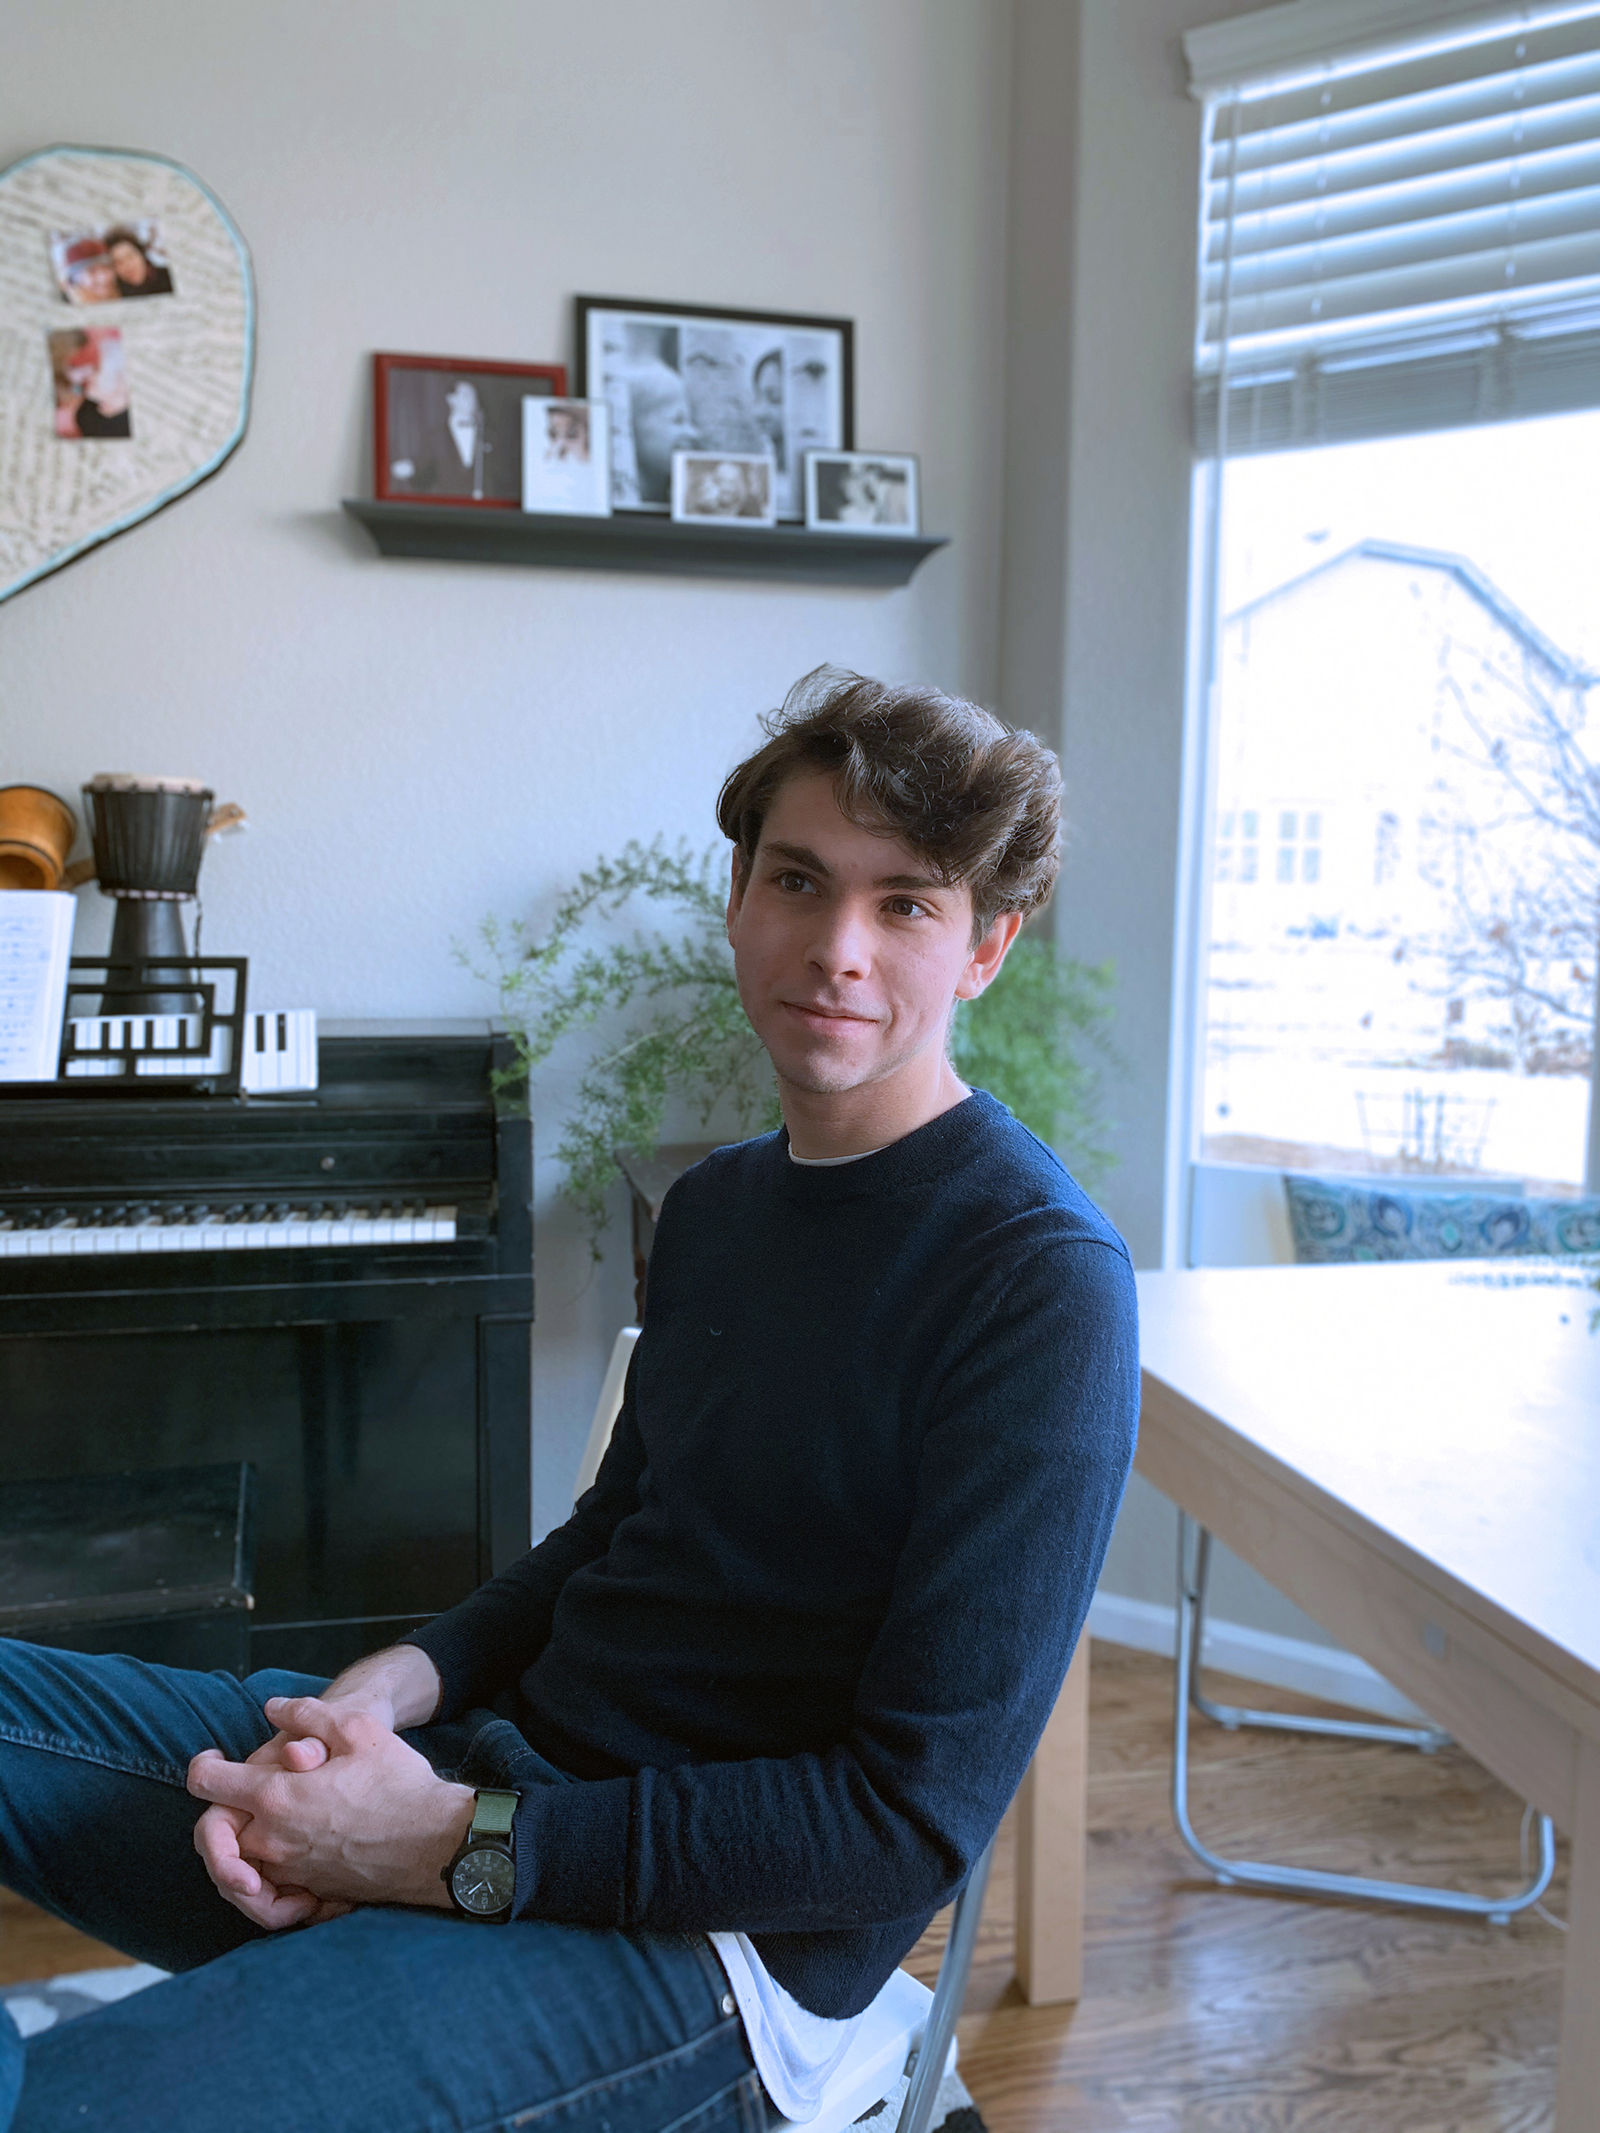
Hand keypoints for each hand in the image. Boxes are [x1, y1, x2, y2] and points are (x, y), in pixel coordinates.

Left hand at [189, 1696, 474, 1929]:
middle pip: (212, 1833)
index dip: (204, 1765)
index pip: (206, 1783)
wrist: (435, 1843)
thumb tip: (273, 1708)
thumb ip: (307, 1713)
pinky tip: (288, 1856)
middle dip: (220, 1812)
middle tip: (238, 1795)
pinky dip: (265, 1879)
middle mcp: (272, 1840)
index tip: (215, 1759)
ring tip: (264, 1823)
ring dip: (239, 1847)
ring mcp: (289, 1872)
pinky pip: (267, 1893)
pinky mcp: (309, 1893)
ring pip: (237, 1866)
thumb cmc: (399, 1783)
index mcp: (276, 1796)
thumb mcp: (358, 1729)